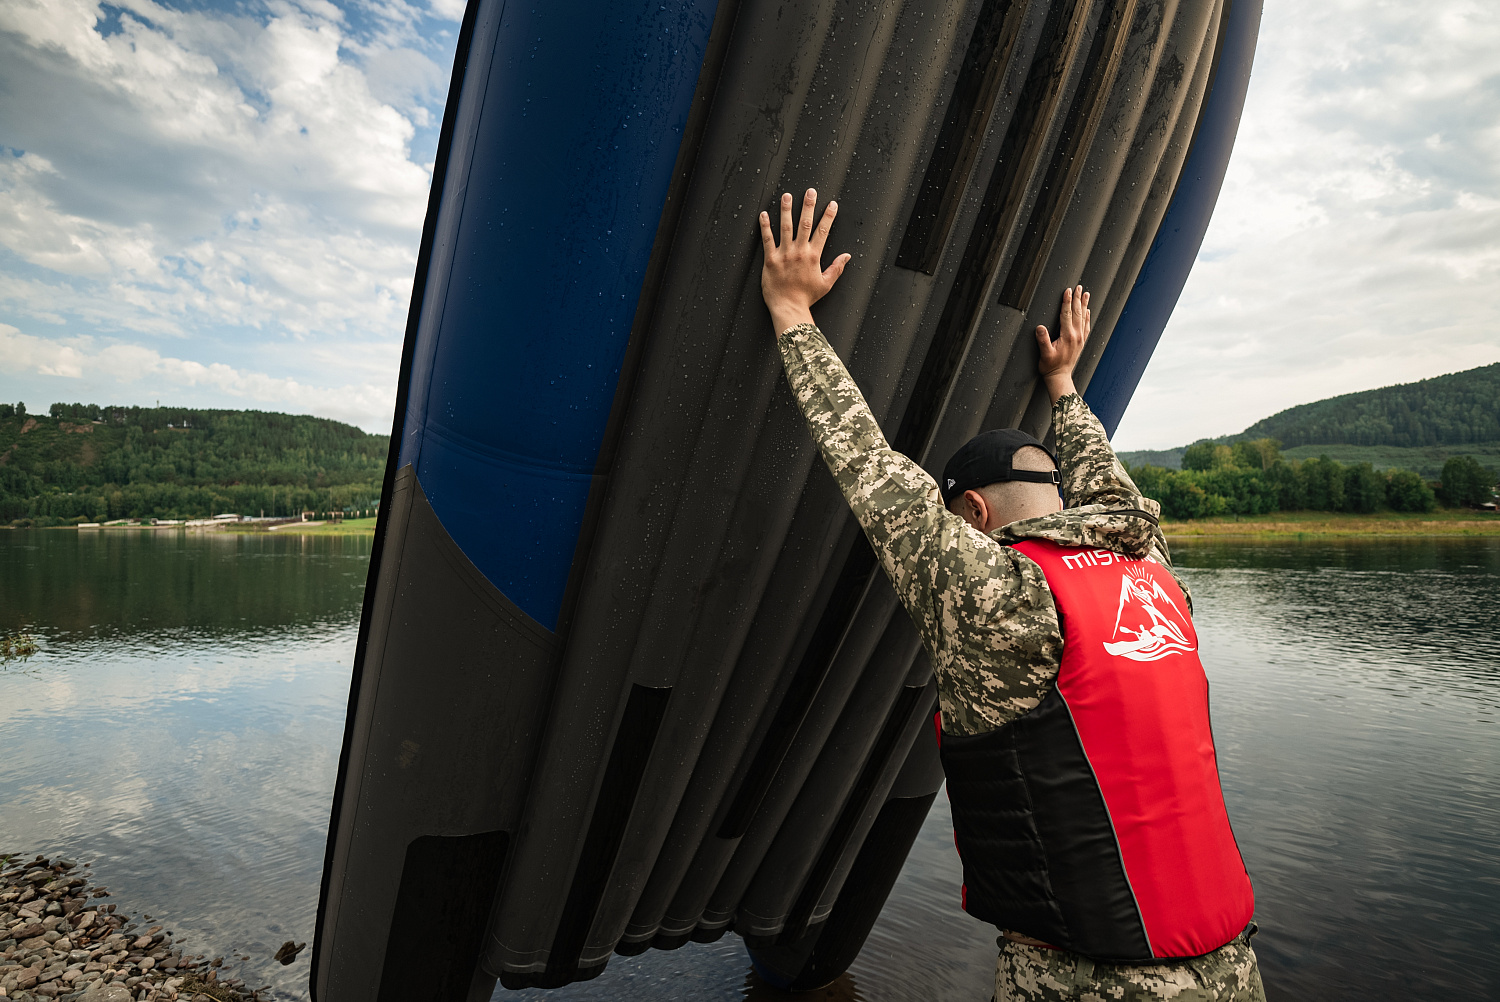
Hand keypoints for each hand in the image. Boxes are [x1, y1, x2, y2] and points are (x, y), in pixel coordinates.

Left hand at [759, 188, 850, 335]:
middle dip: (808, 206)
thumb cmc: (806, 297)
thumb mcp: (825, 284)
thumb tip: (847, 256)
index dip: (828, 216)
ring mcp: (784, 254)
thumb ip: (836, 268)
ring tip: (787, 196)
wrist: (788, 308)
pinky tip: (764, 214)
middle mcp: (799, 252)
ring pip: (785, 227)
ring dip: (786, 210)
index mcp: (813, 256)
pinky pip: (767, 240)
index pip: (823, 231)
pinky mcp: (770, 260)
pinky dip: (765, 226)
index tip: (831, 204)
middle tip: (810, 191)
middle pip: (805, 223)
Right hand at [1034, 285, 1089, 402]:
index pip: (1067, 314)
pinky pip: (1086, 325)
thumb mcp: (1044, 354)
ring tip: (1085, 294)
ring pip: (1083, 317)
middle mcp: (1076, 336)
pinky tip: (1087, 311)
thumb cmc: (1050, 367)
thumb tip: (1040, 328)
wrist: (1060, 377)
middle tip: (1078, 287)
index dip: (1066, 301)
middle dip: (1077, 299)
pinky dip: (1087, 316)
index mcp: (1067, 336)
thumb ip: (1043, 340)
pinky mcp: (1081, 342)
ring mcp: (1080, 338)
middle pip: (1077, 313)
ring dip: (1084, 304)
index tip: (1067, 291)